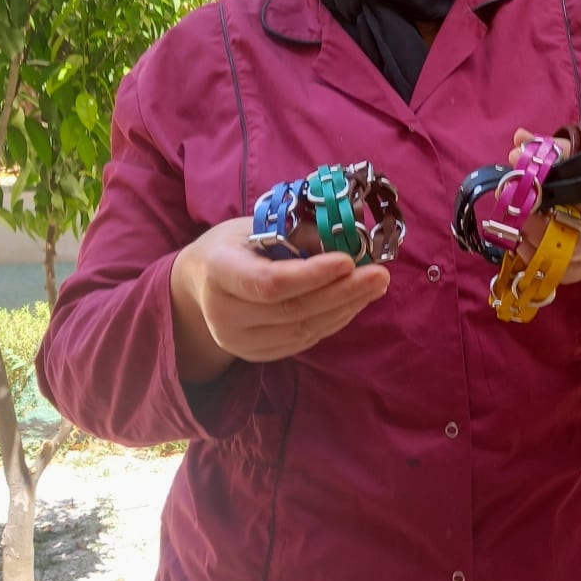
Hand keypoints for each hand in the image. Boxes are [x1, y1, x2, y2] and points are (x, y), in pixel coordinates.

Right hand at [170, 216, 389, 379]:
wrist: (201, 284)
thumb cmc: (234, 246)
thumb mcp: (255, 226)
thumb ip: (295, 233)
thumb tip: (346, 238)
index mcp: (218, 272)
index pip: (269, 283)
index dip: (312, 276)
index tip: (348, 261)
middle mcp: (223, 314)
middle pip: (292, 310)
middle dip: (343, 292)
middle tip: (380, 274)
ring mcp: (238, 341)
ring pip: (303, 330)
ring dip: (346, 307)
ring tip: (375, 285)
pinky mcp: (256, 354)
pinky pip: (303, 341)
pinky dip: (334, 321)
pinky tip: (355, 302)